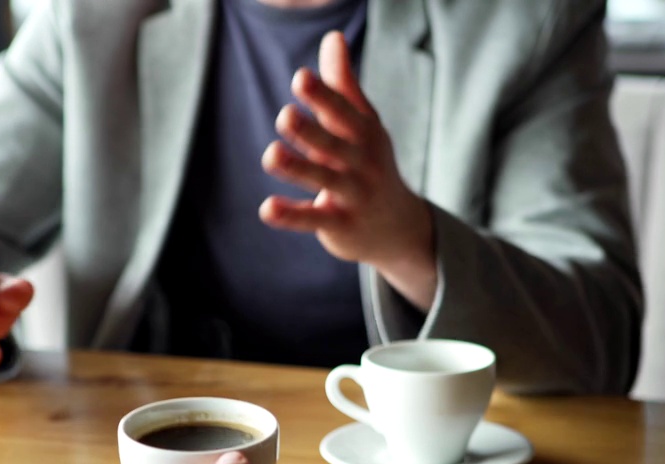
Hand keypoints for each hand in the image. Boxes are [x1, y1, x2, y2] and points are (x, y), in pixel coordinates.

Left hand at [260, 31, 435, 307]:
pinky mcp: (340, 226)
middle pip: (335, 145)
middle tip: (285, 116)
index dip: (324, 96)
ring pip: (323, 180)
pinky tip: (266, 208)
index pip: (344, 112)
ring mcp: (353, 196)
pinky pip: (313, 219)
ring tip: (270, 156)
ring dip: (298, 169)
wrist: (397, 226)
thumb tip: (332, 36)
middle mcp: (362, 164)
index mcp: (365, 134)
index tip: (300, 79)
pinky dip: (291, 215)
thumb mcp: (361, 124)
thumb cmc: (368, 163)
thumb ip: (342, 84)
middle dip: (311, 131)